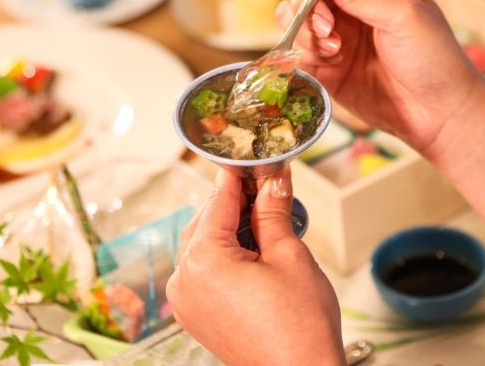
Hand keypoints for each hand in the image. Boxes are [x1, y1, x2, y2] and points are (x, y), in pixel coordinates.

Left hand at [166, 167, 343, 365]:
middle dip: (238, 202)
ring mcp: (188, 301)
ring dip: (233, 227)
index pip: (218, 199)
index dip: (240, 174)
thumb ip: (274, 212)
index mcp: (203, 260)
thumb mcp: (290, 256)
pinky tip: (256, 248)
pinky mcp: (197, 316)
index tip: (256, 157)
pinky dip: (227, 254)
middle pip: (207, 220)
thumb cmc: (299, 328)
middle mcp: (185, 280)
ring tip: (270, 219)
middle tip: (271, 186)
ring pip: (205, 244)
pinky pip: (206, 270)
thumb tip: (274, 178)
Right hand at [279, 0, 484, 154]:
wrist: (439, 113)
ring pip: (296, 18)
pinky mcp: (326, 67)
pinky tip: (332, 61)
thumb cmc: (434, 59)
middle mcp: (351, 6)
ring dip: (307, 29)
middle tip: (328, 27)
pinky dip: (305, 51)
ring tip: (335, 48)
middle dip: (308, 1)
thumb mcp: (403, 16)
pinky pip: (299, 50)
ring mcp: (336, 36)